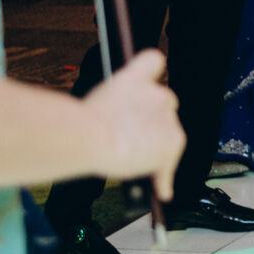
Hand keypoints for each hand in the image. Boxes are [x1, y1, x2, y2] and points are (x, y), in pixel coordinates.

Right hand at [80, 49, 182, 201]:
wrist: (91, 135)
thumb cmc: (80, 122)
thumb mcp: (92, 103)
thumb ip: (110, 105)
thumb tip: (102, 123)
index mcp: (135, 78)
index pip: (153, 61)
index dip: (151, 73)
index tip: (149, 83)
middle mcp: (157, 93)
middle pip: (165, 103)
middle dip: (152, 119)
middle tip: (132, 137)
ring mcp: (168, 118)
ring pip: (169, 132)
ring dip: (156, 146)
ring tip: (134, 162)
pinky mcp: (174, 142)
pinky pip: (170, 165)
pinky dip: (163, 179)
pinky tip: (161, 192)